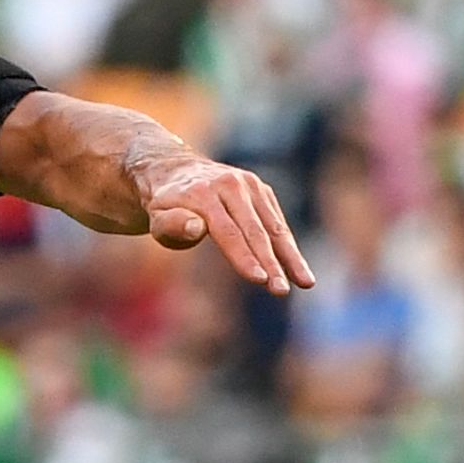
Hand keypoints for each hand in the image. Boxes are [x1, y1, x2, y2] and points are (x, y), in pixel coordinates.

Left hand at [135, 150, 314, 295]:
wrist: (176, 171)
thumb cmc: (165, 206)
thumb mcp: (157, 218)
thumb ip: (172, 225)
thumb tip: (197, 228)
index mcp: (204, 193)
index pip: (228, 232)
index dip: (244, 257)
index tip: (259, 280)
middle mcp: (231, 184)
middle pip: (255, 231)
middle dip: (271, 264)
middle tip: (281, 291)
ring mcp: (250, 185)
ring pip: (274, 227)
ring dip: (290, 257)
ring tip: (306, 282)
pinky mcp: (261, 190)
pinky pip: (276, 222)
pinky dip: (288, 246)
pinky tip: (298, 269)